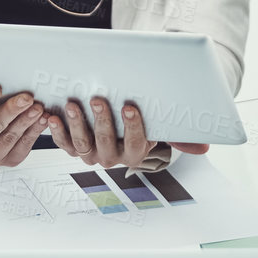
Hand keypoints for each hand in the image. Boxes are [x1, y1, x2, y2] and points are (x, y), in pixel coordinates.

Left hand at [45, 98, 203, 168]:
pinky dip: (57, 130)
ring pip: (82, 143)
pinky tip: (52, 115)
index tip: (131, 106)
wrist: (121, 127)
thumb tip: (205, 149)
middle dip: (102, 120)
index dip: (133, 125)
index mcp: (136, 154)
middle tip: (99, 99)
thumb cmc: (144, 122)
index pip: (137, 141)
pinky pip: (63, 143)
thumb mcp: (162, 128)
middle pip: (107, 141)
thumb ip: (180, 136)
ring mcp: (91, 154)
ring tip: (73, 104)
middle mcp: (112, 158)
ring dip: (76, 123)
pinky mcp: (73, 148)